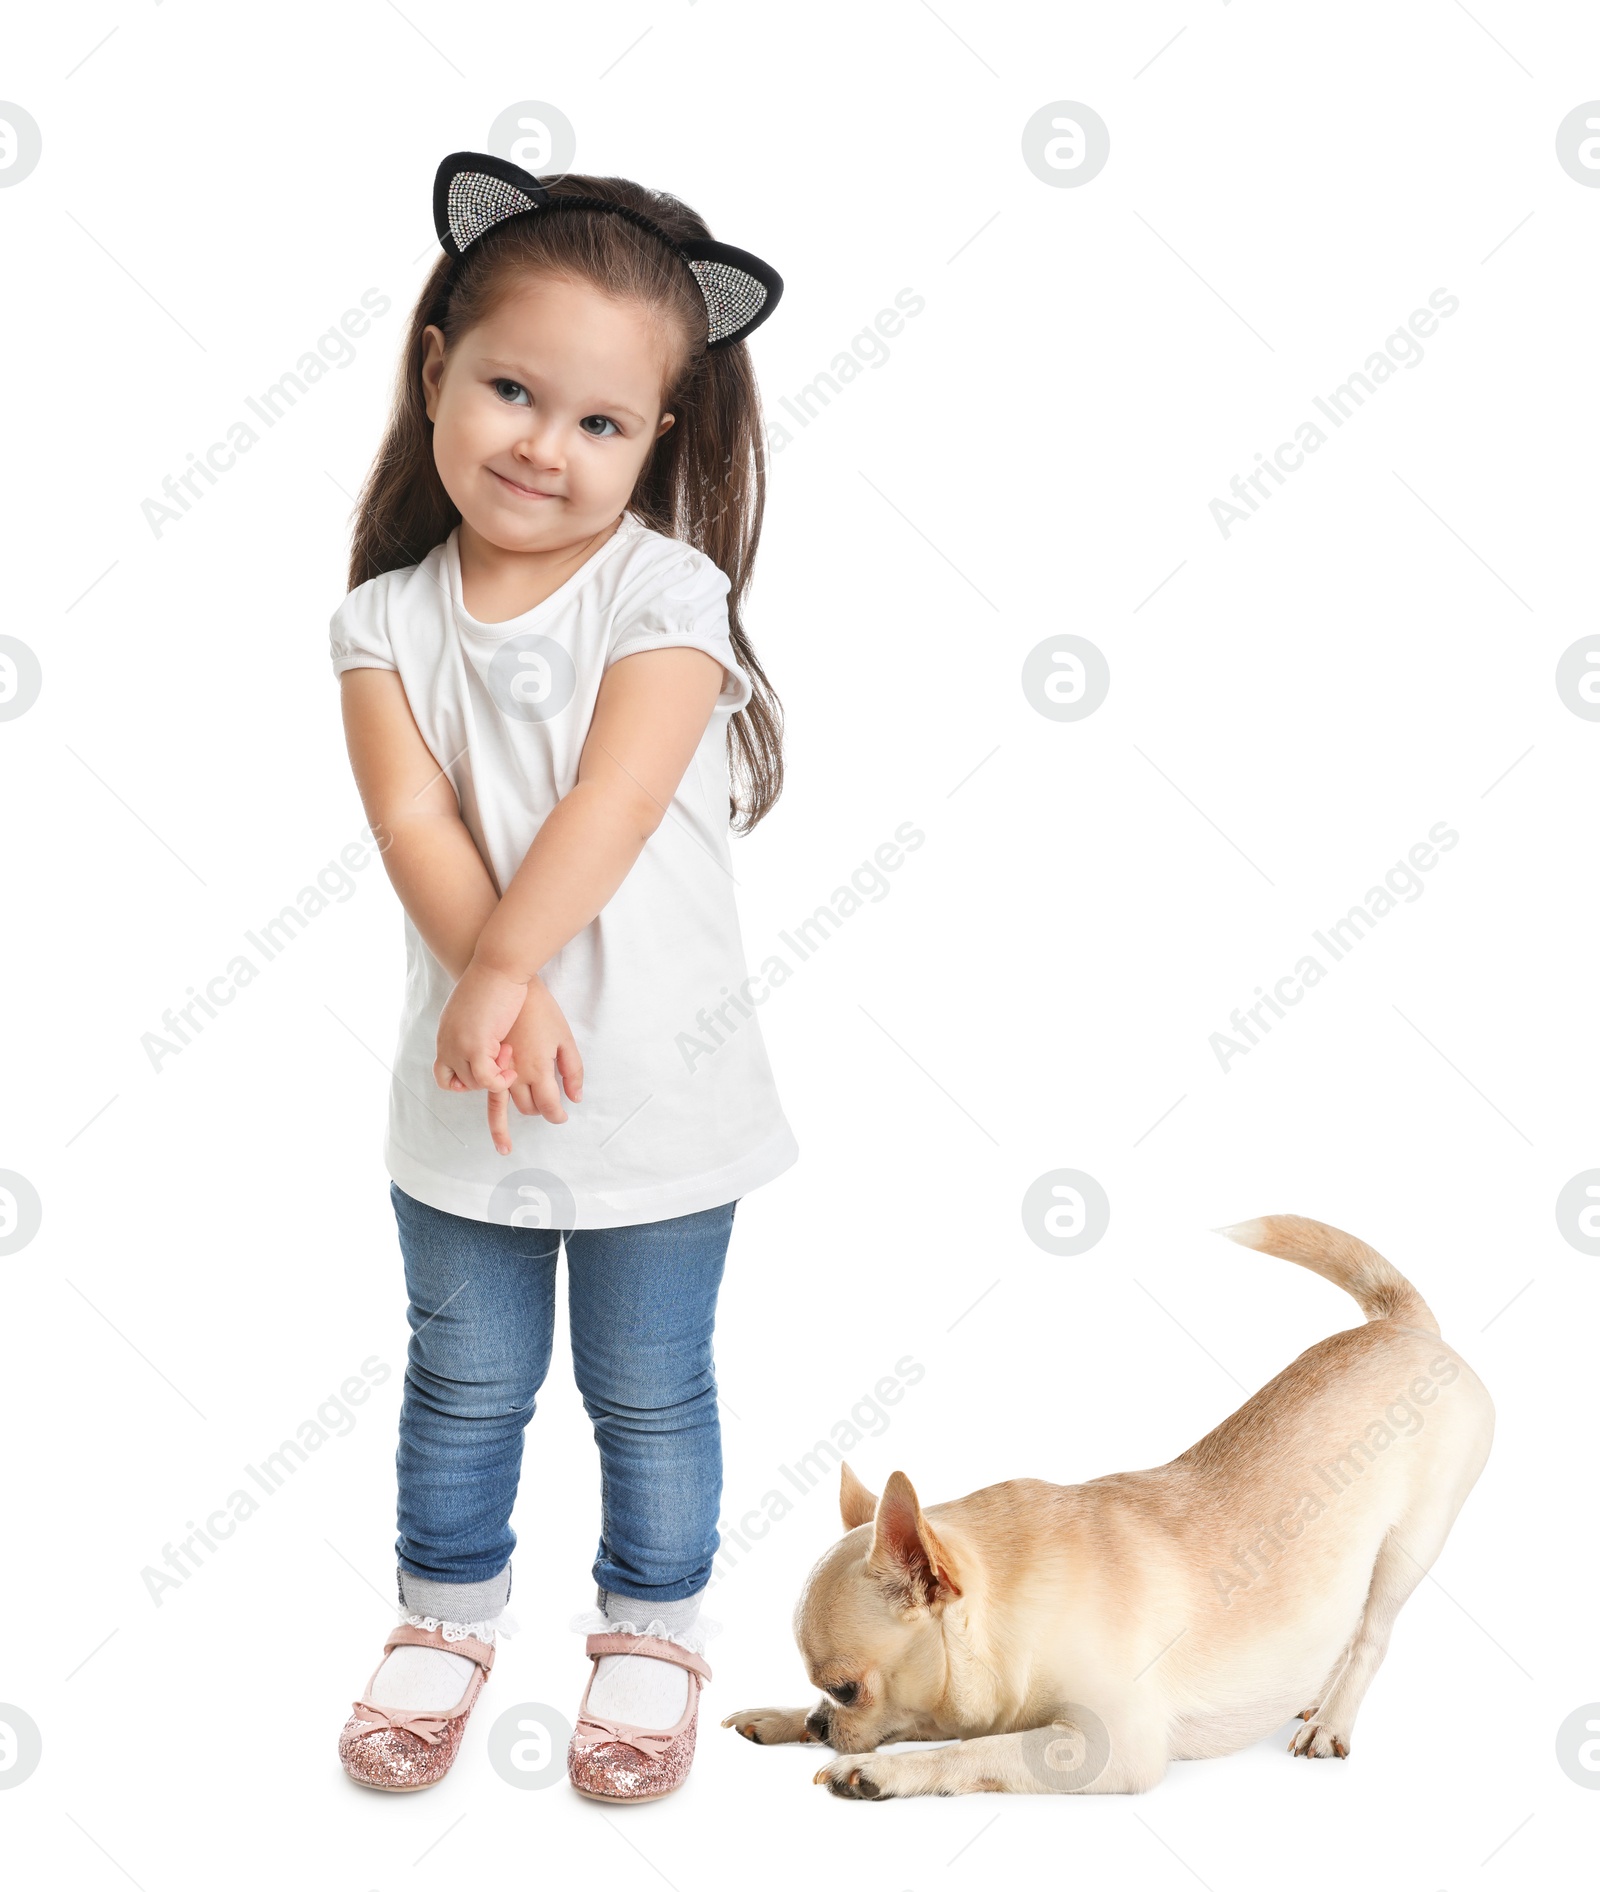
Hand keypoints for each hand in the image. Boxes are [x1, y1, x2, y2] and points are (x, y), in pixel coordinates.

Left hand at [434, 959, 528, 1092]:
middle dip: (485, 1076)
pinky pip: (487, 1080)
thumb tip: (486, 1038)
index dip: (464, 1079)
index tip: (488, 1066)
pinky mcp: (476, 1046)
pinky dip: (500, 1081)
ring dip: (495, 1076)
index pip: (443, 1073)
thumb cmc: (493, 981)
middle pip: (459, 1081)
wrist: (498, 966)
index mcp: (446, 1034)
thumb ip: (471, 1027)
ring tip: (509, 1053)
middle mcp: (447, 1043)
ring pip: (473, 1082)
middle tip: (503, 1054)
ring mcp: (459, 1046)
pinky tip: (512, 1069)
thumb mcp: (473, 1008)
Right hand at [485, 978, 584, 1152]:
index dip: (558, 1116)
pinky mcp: (477, 1059)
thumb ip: (573, 1070)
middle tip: (547, 1105)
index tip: (561, 1116)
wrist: (505, 982)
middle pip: (527, 1108)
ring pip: (501, 1105)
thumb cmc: (540, 1008)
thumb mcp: (564, 1037)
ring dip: (513, 1113)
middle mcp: (514, 1075)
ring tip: (512, 1129)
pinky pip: (477, 1089)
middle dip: (540, 1109)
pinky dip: (485, 1099)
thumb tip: (575, 1098)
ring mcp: (493, 1068)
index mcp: (538, 1070)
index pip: (550, 1108)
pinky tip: (487, 1102)